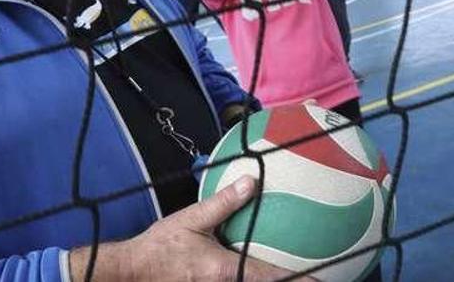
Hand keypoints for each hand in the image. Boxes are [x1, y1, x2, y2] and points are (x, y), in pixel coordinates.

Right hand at [69, 177, 306, 280]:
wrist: (131, 273)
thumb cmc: (159, 248)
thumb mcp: (190, 220)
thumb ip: (223, 203)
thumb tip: (251, 182)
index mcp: (226, 271)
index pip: (272, 277)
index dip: (300, 280)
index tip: (322, 279)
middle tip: (317, 278)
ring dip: (271, 281)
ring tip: (294, 276)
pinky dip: (252, 280)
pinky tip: (255, 272)